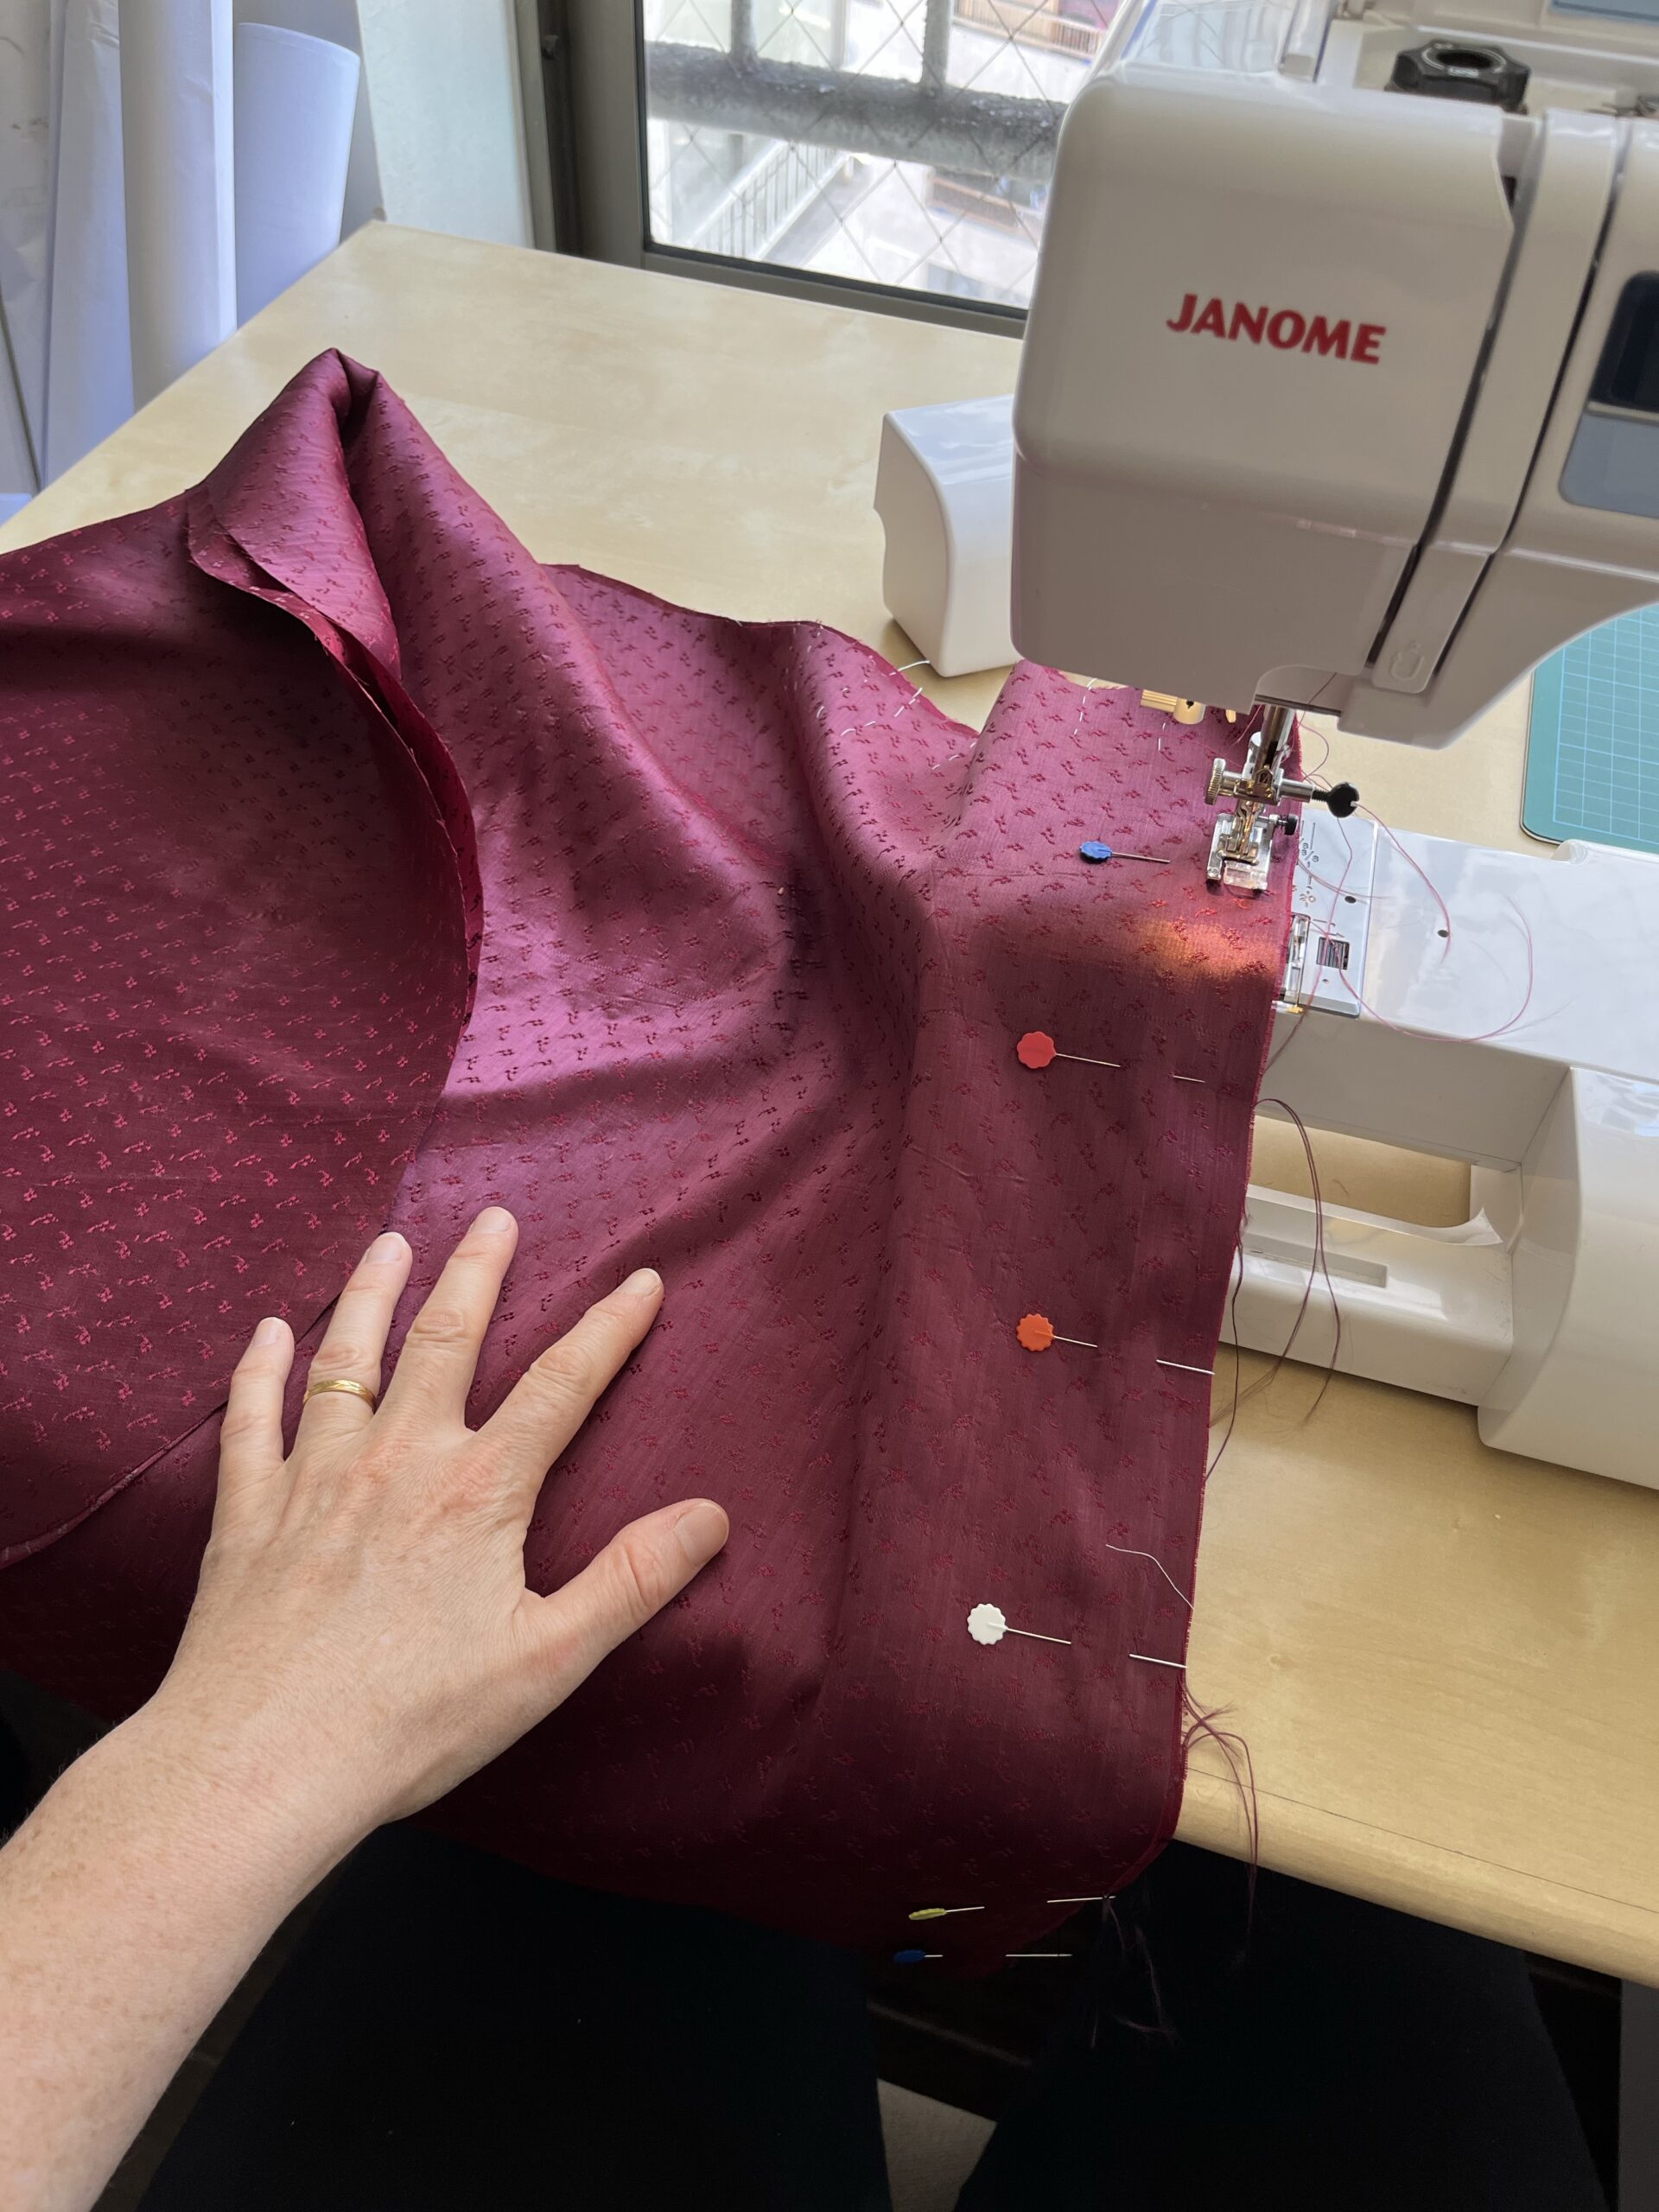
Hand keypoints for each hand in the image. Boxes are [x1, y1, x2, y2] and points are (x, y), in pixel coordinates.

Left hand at [146, 1208, 727, 1870]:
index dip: (609, 1327)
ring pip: (347, 1359)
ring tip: (388, 1244)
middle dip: (478, 1271)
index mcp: (479, 1492)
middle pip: (446, 1340)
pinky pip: (252, 1420)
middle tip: (495, 1216)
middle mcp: (398, 1461)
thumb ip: (633, 1580)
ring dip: (371, 1293)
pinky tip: (265, 1334)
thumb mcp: (550, 1659)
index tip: (642, 1278)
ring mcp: (315, 1479)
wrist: (261, 1762)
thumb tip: (710, 1515)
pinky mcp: (247, 1514)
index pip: (562, 1386)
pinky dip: (259, 1370)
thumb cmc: (412, 1722)